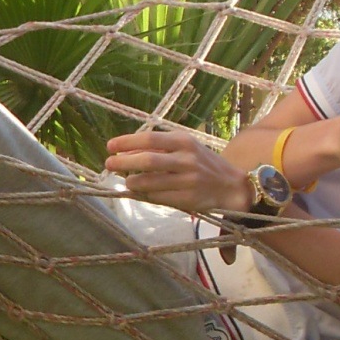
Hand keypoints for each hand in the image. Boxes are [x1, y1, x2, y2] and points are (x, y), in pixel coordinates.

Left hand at [103, 127, 247, 213]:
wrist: (230, 185)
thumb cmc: (202, 162)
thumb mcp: (185, 147)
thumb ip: (159, 149)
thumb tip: (126, 152)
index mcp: (184, 141)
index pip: (150, 139)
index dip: (127, 142)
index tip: (110, 145)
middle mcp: (187, 159)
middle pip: (147, 160)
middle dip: (123, 162)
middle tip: (109, 164)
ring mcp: (188, 180)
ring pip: (150, 182)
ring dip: (132, 182)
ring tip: (127, 181)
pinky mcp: (188, 199)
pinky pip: (158, 197)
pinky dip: (146, 194)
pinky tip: (142, 193)